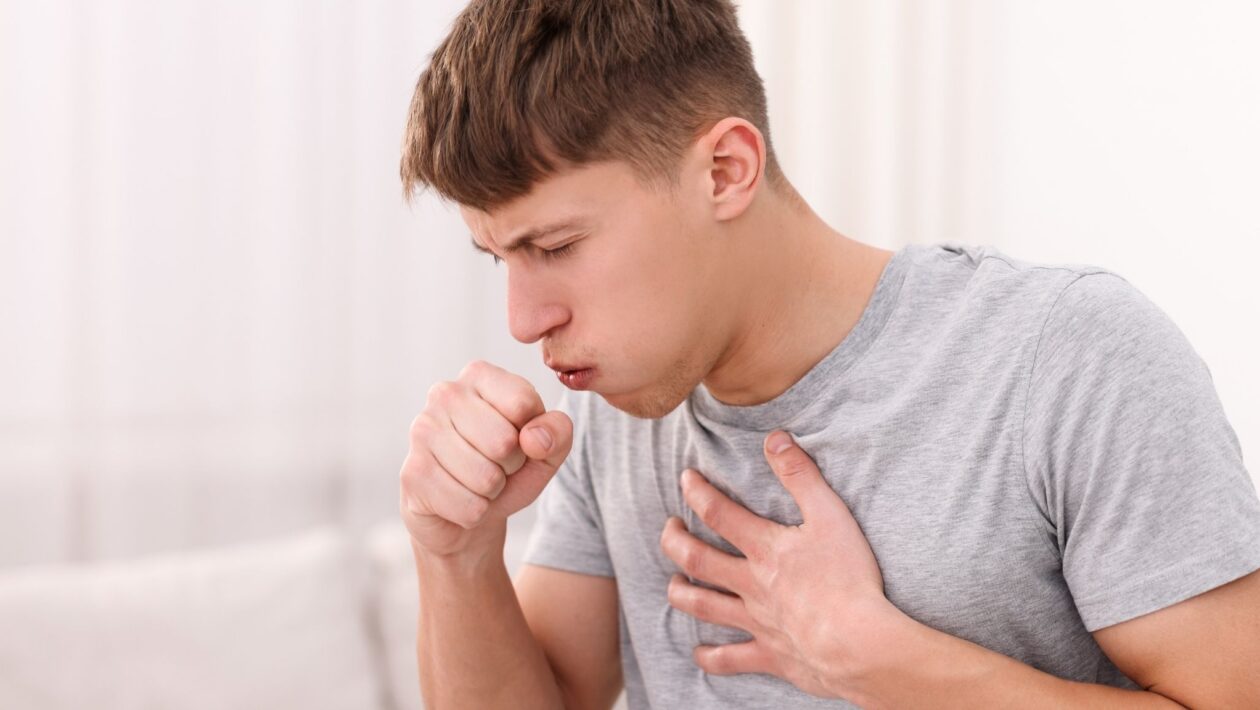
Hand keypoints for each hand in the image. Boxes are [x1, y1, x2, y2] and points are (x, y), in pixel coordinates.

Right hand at [400, 360, 571, 557]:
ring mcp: (422, 431)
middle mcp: (445, 394)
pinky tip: (459, 498)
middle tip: (496, 465)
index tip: (518, 439)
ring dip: (492, 491)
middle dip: (510, 466)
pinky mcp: (412, 472)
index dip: (532, 434)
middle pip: (504, 442)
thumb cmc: (507, 469)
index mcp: (479, 376)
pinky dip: (475, 512)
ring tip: (478, 481)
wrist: (466, 510)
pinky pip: (468, 506)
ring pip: (485, 478)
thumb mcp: (545, 449)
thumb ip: (557, 433)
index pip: (522, 403)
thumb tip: (534, 438)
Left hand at [659, 430, 903, 699]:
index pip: (718, 513)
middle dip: (676, 541)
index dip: (697, 492)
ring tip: (672, 585)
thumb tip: (774, 438)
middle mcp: (751, 583)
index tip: (685, 478)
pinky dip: (712, 658)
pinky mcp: (769, 654)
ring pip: (704, 607)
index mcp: (765, 548)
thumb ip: (801, 475)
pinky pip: (731, 659)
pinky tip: (699, 655)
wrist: (857, 642)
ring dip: (682, 594)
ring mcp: (756, 621)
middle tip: (668, 528)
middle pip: (698, 560)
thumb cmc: (849, 577)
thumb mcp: (831, 515)